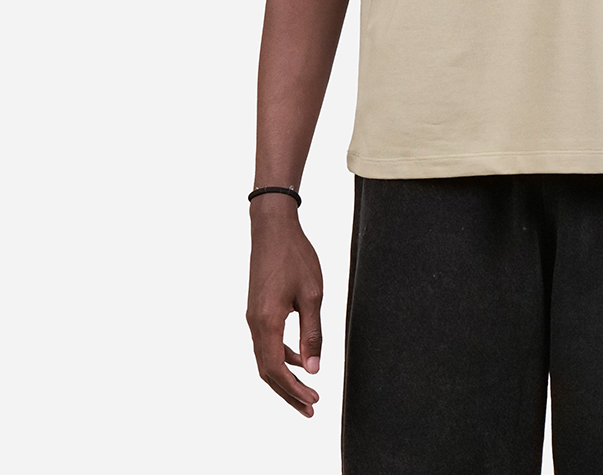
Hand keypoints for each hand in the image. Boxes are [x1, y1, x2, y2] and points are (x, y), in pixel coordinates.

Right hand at [246, 198, 324, 415]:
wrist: (273, 228)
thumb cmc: (295, 256)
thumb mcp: (312, 295)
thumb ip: (312, 334)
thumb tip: (314, 369)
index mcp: (266, 322)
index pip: (277, 370)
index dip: (294, 391)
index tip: (313, 402)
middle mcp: (255, 324)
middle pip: (268, 371)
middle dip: (288, 392)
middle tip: (309, 409)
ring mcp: (253, 317)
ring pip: (266, 358)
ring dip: (285, 377)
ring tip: (307, 390)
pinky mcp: (257, 309)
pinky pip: (267, 342)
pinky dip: (283, 356)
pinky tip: (301, 358)